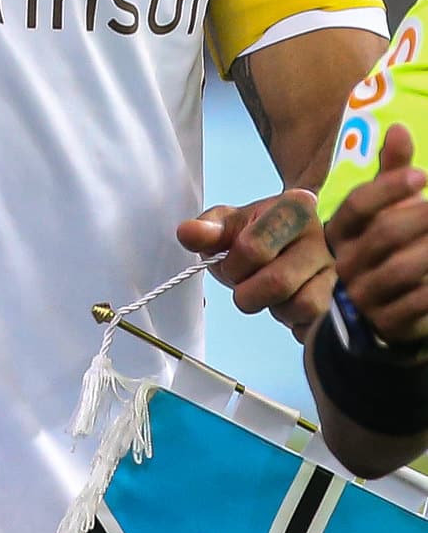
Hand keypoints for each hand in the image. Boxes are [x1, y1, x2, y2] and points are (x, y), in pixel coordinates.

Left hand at [176, 187, 333, 340]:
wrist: (289, 242)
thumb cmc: (254, 234)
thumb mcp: (227, 224)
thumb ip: (207, 229)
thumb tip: (187, 233)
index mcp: (294, 207)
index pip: (253, 248)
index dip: (232, 265)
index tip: (230, 264)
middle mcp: (324, 237)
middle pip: (278, 282)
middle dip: (248, 293)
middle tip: (245, 287)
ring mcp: (339, 269)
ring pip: (304, 306)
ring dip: (276, 309)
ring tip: (271, 296)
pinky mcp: (344, 298)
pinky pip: (319, 324)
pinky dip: (296, 323)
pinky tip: (288, 306)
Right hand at [325, 124, 427, 347]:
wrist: (377, 313)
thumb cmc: (384, 248)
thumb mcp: (384, 211)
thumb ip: (390, 173)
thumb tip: (398, 128)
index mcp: (337, 233)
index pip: (357, 206)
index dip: (388, 188)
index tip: (421, 174)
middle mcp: (344, 264)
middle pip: (384, 235)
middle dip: (421, 218)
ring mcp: (363, 296)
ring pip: (402, 269)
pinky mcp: (386, 323)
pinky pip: (418, 302)